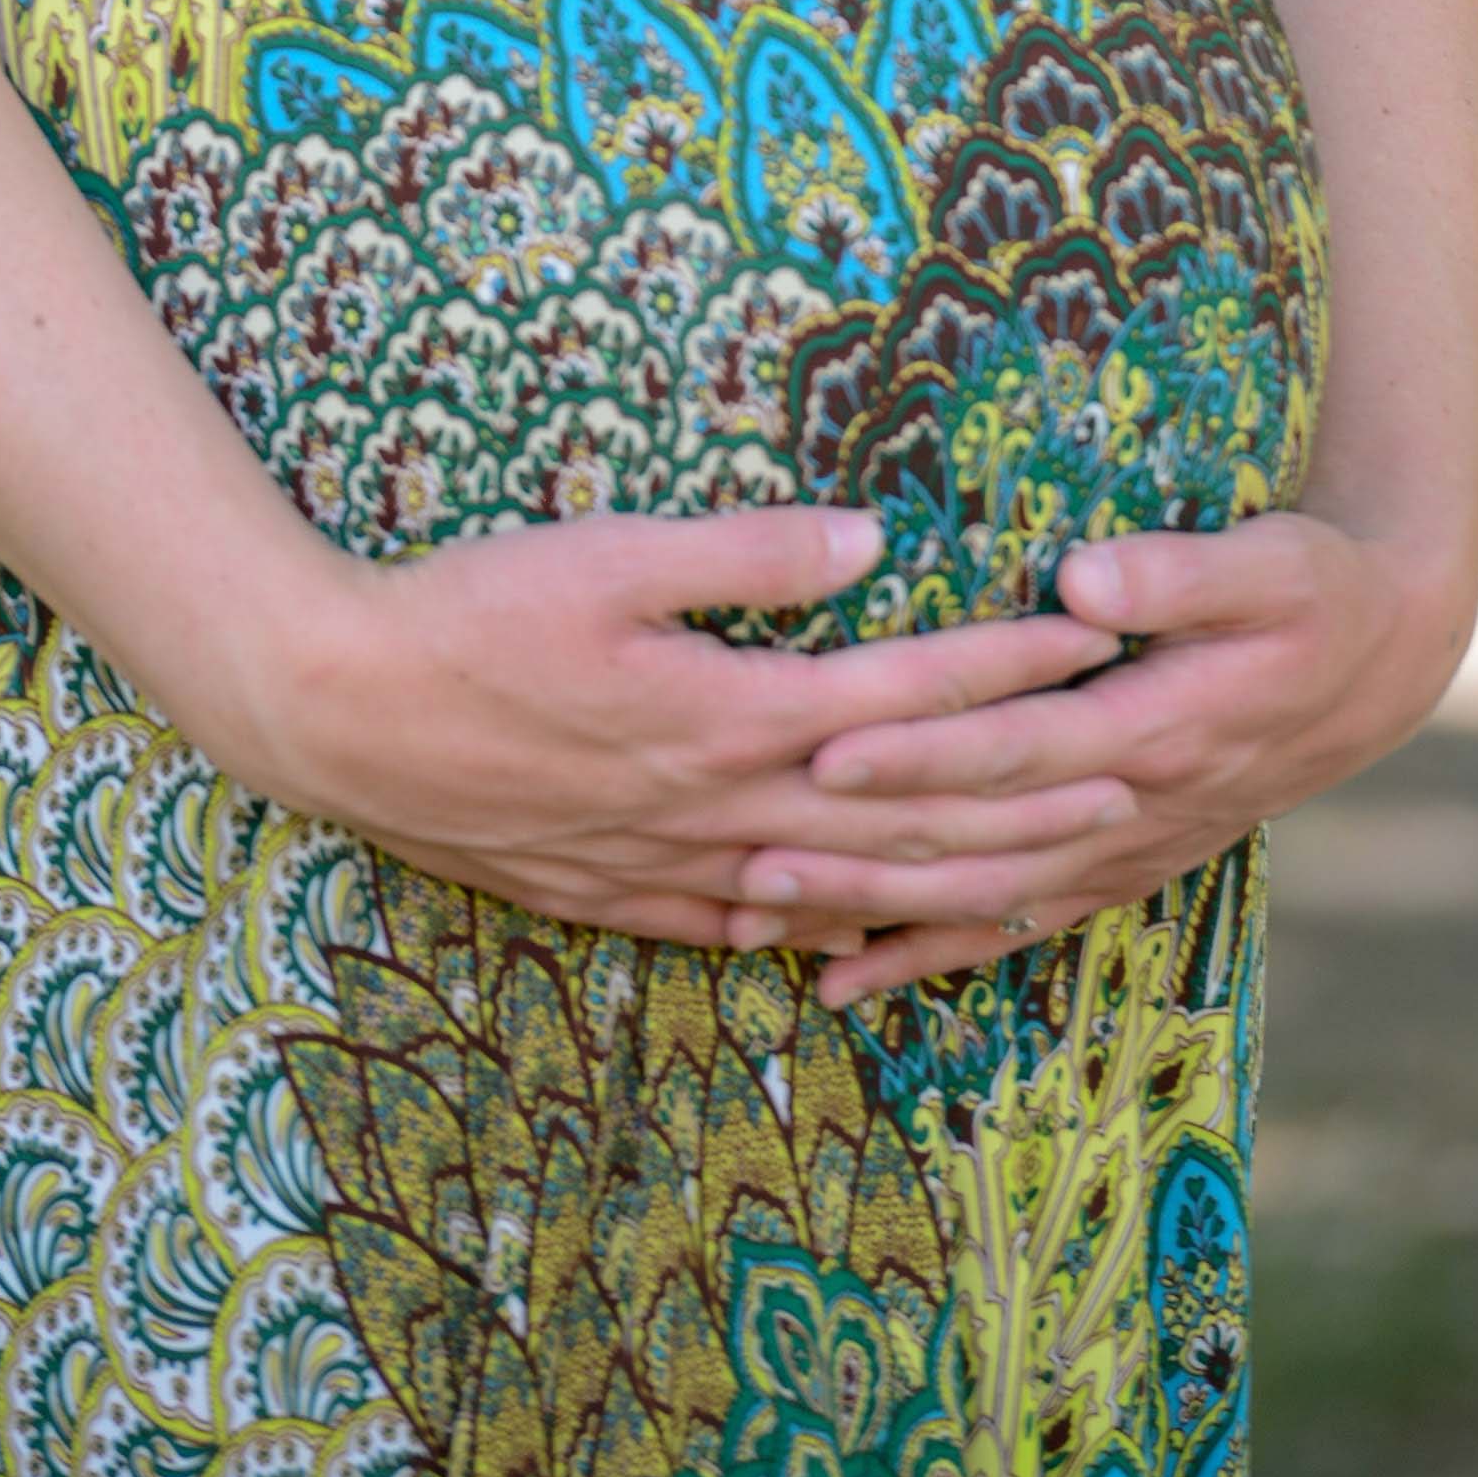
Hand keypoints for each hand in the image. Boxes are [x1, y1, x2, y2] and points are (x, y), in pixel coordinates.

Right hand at [253, 501, 1128, 949]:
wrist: (339, 717)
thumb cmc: (469, 612)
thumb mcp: (608, 553)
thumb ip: (748, 552)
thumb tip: (872, 540)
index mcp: (730, 712)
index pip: (907, 697)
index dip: (1008, 667)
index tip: (1096, 639)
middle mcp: (723, 806)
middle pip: (909, 813)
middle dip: (1033, 794)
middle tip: (1138, 773)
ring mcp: (674, 866)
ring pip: (851, 890)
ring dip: (962, 879)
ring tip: (1054, 869)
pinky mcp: (624, 895)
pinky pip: (761, 933)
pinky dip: (840, 935)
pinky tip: (880, 936)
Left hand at [722, 510, 1477, 1007]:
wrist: (1377, 666)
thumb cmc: (1314, 592)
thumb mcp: (1272, 563)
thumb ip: (1180, 574)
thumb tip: (1084, 576)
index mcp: (1159, 725)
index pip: (1020, 746)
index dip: (926, 752)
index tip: (829, 750)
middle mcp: (1133, 806)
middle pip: (979, 838)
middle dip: (863, 851)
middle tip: (749, 851)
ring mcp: (1123, 850)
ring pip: (981, 898)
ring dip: (872, 912)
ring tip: (760, 913)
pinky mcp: (1116, 868)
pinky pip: (1012, 925)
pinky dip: (926, 957)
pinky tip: (840, 981)